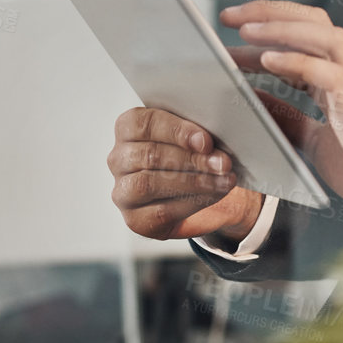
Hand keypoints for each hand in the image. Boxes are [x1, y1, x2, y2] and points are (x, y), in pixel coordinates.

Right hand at [108, 108, 263, 241]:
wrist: (191, 190)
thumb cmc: (190, 152)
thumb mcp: (192, 133)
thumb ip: (198, 126)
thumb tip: (218, 129)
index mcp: (127, 128)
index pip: (143, 123)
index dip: (176, 131)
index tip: (205, 140)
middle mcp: (118, 159)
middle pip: (149, 155)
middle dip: (191, 159)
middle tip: (223, 163)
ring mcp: (123, 191)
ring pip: (150, 184)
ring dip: (194, 182)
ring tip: (223, 181)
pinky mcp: (135, 219)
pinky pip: (160, 211)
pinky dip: (193, 202)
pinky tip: (213, 195)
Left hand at [225, 0, 342, 250]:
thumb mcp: (312, 141)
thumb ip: (286, 118)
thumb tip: (250, 98)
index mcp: (336, 83)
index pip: (301, 38)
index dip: (266, 28)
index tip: (230, 29)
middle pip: (314, 23)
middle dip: (271, 12)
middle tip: (229, 16)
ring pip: (325, 37)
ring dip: (282, 27)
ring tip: (246, 29)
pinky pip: (329, 74)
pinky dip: (297, 61)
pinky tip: (268, 60)